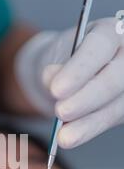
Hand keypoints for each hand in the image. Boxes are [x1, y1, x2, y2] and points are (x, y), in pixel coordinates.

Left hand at [16, 17, 123, 146]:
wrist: (69, 74)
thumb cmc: (65, 61)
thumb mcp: (54, 58)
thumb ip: (53, 68)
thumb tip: (51, 78)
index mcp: (111, 31)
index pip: (99, 46)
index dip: (79, 69)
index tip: (56, 89)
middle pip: (114, 79)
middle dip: (86, 99)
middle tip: (60, 112)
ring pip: (116, 105)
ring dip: (88, 122)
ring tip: (63, 136)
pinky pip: (111, 119)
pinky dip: (89, 130)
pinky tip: (71, 137)